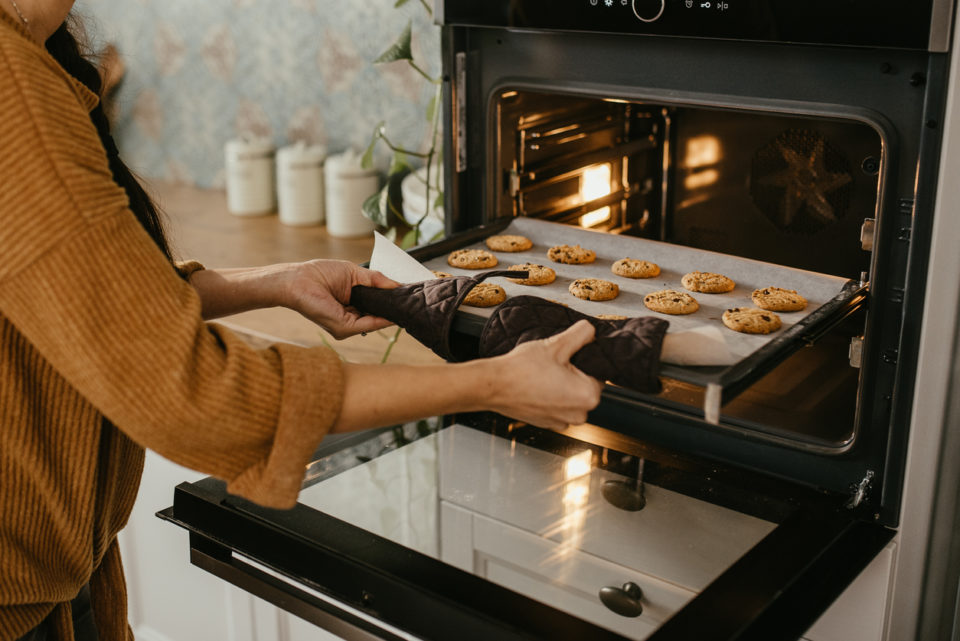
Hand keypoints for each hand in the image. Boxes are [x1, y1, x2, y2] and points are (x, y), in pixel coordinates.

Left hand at [287, 259, 398, 338]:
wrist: (299, 280)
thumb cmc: (320, 274)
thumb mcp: (355, 274)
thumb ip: (377, 280)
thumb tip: (398, 285)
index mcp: (353, 305)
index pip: (377, 307)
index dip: (391, 301)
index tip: (408, 295)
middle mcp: (351, 318)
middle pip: (380, 316)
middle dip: (394, 308)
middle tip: (412, 300)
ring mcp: (348, 325)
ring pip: (377, 322)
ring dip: (392, 313)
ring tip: (406, 303)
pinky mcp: (344, 328)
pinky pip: (370, 324)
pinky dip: (384, 319)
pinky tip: (395, 311)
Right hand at [487, 320, 603, 428]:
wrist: (494, 386)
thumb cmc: (522, 369)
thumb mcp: (556, 344)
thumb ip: (582, 334)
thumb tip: (592, 331)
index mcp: (588, 396)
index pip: (598, 372)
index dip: (581, 359)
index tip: (564, 356)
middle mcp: (580, 414)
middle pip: (585, 385)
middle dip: (572, 373)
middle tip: (551, 363)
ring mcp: (563, 422)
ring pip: (571, 396)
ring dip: (561, 385)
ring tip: (542, 374)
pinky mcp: (548, 424)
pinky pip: (558, 406)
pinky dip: (550, 396)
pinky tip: (536, 386)